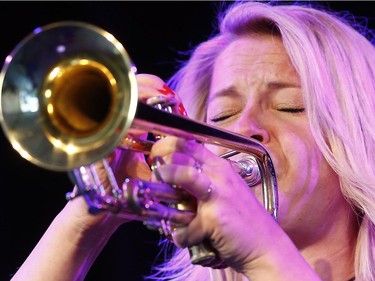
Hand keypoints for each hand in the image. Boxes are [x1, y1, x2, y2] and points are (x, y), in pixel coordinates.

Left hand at [149, 136, 307, 277]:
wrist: (266, 247)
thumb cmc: (243, 220)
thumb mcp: (225, 192)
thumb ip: (202, 183)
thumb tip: (171, 182)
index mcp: (220, 167)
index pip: (190, 143)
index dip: (167, 145)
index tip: (156, 156)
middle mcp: (220, 175)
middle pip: (183, 153)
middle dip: (161, 161)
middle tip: (154, 176)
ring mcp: (218, 195)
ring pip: (184, 175)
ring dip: (165, 182)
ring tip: (157, 198)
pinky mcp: (214, 218)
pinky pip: (186, 226)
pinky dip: (180, 235)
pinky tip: (183, 238)